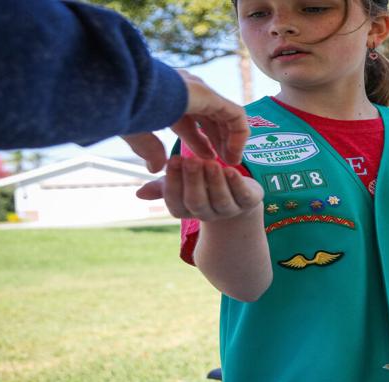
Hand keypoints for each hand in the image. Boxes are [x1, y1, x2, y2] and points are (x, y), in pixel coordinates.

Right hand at [120, 70, 247, 171]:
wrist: (127, 88)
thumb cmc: (124, 108)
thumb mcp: (137, 132)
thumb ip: (148, 149)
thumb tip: (155, 169)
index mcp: (167, 96)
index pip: (189, 119)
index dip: (198, 141)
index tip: (207, 159)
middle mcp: (185, 90)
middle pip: (209, 118)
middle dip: (216, 140)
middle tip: (222, 161)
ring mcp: (200, 90)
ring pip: (224, 116)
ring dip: (229, 139)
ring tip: (232, 161)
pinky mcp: (211, 96)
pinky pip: (235, 116)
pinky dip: (237, 136)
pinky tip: (233, 154)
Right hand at [135, 154, 263, 221]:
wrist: (236, 193)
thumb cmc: (201, 183)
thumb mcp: (181, 182)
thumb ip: (161, 186)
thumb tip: (139, 194)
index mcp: (186, 209)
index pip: (175, 201)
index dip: (173, 182)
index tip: (172, 160)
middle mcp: (206, 214)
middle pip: (196, 202)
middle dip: (192, 181)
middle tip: (189, 160)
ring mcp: (229, 210)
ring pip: (220, 200)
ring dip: (214, 181)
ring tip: (210, 162)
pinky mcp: (249, 203)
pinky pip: (243, 196)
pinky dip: (237, 183)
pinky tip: (231, 169)